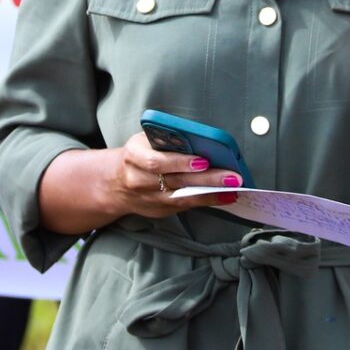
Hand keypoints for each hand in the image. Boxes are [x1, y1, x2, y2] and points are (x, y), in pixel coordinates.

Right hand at [105, 132, 238, 218]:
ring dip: (211, 193)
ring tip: (233, 188)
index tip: (203, 160)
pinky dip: (207, 200)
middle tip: (232, 176)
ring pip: (183, 198)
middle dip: (206, 179)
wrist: (116, 183)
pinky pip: (186, 206)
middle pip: (176, 182)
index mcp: (133, 156)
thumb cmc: (139, 153)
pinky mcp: (159, 210)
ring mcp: (149, 199)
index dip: (179, 162)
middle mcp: (138, 180)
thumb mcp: (144, 141)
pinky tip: (225, 196)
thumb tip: (201, 140)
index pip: (156, 162)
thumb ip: (166, 140)